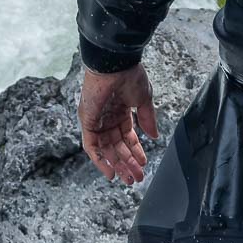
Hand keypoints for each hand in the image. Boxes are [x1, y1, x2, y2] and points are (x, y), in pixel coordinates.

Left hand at [78, 64, 158, 185]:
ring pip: (106, 149)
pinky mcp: (87, 121)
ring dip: (117, 164)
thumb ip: (148, 120)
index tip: (143, 164)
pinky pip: (91, 146)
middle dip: (127, 163)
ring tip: (128, 178)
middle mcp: (107, 117)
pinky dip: (100, 160)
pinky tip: (111, 171)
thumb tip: (155, 137)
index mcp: (120, 110)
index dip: (135, 151)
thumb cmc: (129, 75)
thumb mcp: (143, 100)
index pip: (127, 136)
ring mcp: (96, 119)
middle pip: (116, 146)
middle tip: (136, 178)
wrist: (115, 64)